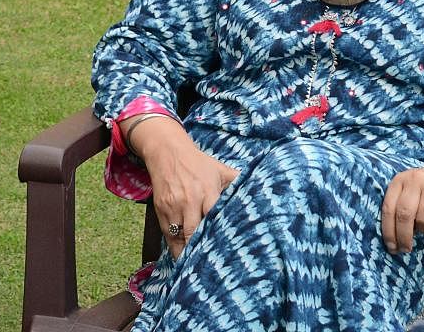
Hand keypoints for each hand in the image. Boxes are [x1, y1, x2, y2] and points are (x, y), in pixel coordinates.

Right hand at [126, 116, 238, 258]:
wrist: (167, 152)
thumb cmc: (198, 163)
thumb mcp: (220, 169)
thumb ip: (238, 182)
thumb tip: (262, 192)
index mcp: (207, 189)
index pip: (215, 217)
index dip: (220, 235)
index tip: (227, 252)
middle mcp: (190, 200)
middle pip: (195, 232)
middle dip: (202, 251)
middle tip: (214, 270)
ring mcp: (173, 206)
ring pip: (180, 237)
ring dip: (188, 254)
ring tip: (199, 271)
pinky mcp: (161, 211)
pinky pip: (168, 235)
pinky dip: (176, 247)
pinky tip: (184, 259)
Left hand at [380, 158, 423, 253]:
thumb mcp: (410, 188)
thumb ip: (401, 204)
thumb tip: (394, 237)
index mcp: (400, 180)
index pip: (388, 208)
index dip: (388, 231)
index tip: (391, 246)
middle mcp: (415, 180)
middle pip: (404, 215)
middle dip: (403, 237)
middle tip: (405, 249)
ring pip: (423, 219)